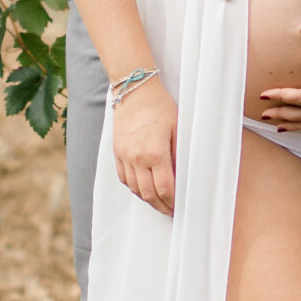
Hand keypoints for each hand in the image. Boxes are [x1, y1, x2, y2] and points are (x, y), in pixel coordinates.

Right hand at [113, 77, 178, 212]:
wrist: (134, 90)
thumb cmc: (159, 106)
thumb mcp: (177, 128)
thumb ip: (179, 155)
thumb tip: (182, 176)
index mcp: (155, 152)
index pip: (165, 188)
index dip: (172, 202)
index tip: (178, 207)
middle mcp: (137, 158)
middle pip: (148, 194)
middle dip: (160, 206)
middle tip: (170, 210)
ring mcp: (125, 156)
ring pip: (135, 188)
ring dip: (147, 199)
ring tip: (158, 202)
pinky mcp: (117, 152)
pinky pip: (123, 178)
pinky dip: (134, 187)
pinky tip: (143, 188)